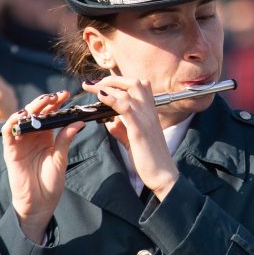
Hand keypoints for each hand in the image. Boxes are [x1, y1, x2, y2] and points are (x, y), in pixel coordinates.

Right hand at [2, 91, 82, 240]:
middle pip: (36, 113)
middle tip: (56, 96)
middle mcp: (32, 136)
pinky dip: (13, 122)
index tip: (66, 95)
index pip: (49, 114)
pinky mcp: (10, 150)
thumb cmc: (50, 184)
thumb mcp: (61, 159)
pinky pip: (8, 132)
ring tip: (43, 103)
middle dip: (45, 102)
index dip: (56, 103)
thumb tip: (79, 122)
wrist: (39, 204)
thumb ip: (65, 140)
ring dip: (31, 108)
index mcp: (46, 136)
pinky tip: (23, 116)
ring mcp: (20, 142)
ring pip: (22, 118)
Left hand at [81, 77, 178, 199]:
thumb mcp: (132, 140)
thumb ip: (121, 129)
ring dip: (107, 86)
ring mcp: (146, 118)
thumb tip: (109, 122)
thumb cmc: (149, 159)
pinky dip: (113, 99)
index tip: (101, 84)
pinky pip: (127, 107)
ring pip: (129, 90)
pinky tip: (101, 96)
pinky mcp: (140, 129)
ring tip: (91, 86)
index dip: (119, 82)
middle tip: (92, 83)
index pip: (138, 87)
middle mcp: (149, 111)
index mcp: (149, 112)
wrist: (162, 175)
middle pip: (134, 82)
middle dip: (111, 79)